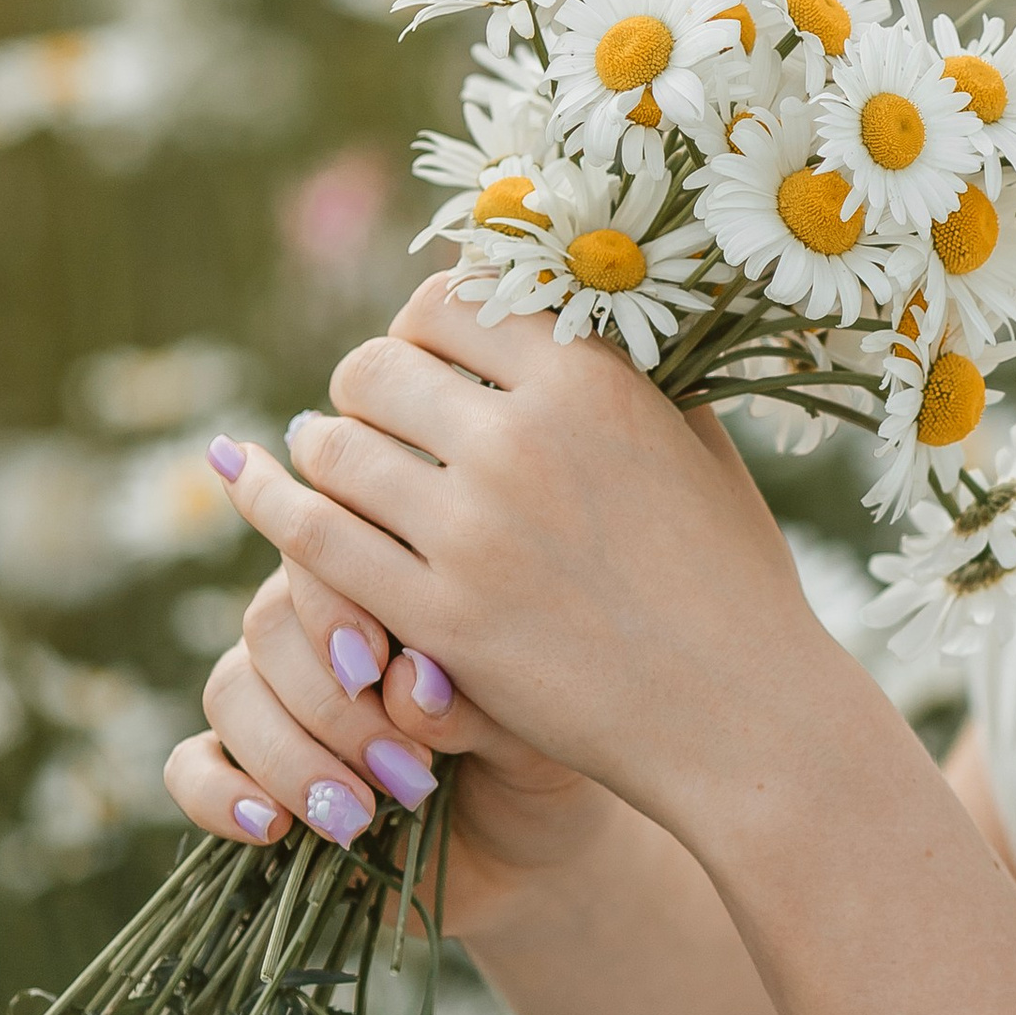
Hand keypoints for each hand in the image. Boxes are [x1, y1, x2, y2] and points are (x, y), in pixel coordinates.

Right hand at [165, 555, 615, 939]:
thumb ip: (478, 701)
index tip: (375, 664)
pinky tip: (273, 826)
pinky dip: (218, 793)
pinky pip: (190, 765)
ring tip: (362, 814)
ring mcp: (277, 698)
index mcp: (392, 582)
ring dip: (289, 755)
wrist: (532, 852)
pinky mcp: (246, 773)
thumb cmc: (540, 763)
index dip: (334, 604)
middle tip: (406, 773)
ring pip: (230, 689)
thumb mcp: (533, 730)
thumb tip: (407, 682)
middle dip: (330, 704)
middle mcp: (321, 628)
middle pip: (270, 621)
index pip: (327, 547)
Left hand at [211, 272, 824, 833]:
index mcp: (592, 379)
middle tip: (368, 413)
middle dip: (364, 387)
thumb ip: (638, 375)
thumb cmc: (734, 581)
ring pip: (336, 448)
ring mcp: (475, 529)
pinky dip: (280, 507)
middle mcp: (525, 437)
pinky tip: (274, 497)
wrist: (741, 712)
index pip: (452, 302)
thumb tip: (584, 312)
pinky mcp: (439, 616)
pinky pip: (317, 538)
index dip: (421, 323)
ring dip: (322, 449)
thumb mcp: (703, 447)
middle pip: (377, 368)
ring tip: (328, 460)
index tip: (422, 352)